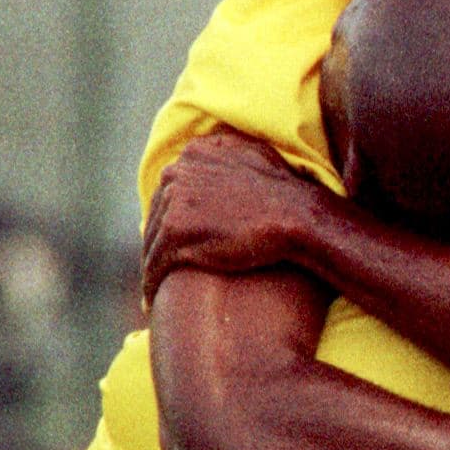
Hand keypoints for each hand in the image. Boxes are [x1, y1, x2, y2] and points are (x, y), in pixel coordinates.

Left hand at [142, 127, 328, 305]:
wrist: (298, 218)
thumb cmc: (286, 193)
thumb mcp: (256, 155)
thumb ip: (229, 153)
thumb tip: (216, 156)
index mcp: (195, 152)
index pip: (170, 189)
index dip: (172, 217)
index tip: (177, 239)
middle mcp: (178, 171)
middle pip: (156, 214)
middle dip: (158, 241)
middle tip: (164, 267)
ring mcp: (174, 201)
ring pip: (152, 241)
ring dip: (153, 264)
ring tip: (158, 286)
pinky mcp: (176, 232)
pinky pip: (155, 262)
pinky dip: (152, 281)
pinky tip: (155, 296)